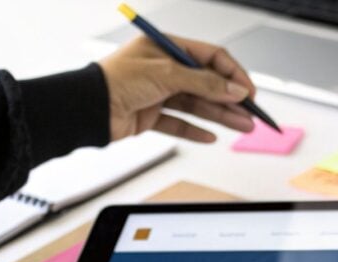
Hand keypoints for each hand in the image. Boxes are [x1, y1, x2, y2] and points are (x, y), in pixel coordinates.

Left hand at [97, 35, 256, 142]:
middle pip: (206, 84)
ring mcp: (158, 93)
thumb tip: (233, 89)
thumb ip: (204, 83)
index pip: (210, 57)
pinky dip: (195, 130)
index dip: (232, 74)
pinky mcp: (150, 115)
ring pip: (196, 105)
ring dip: (220, 116)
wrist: (87, 109)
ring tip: (241, 127)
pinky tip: (211, 136)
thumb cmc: (115, 81)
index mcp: (167, 49)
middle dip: (230, 100)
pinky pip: (179, 123)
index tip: (248, 91)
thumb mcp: (167, 75)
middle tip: (250, 114)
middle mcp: (163, 69)